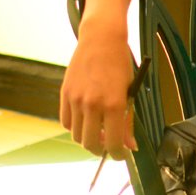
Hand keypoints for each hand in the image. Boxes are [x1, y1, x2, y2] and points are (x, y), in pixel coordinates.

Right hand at [60, 15, 136, 157]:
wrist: (101, 39)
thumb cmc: (119, 64)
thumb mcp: (129, 92)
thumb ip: (128, 121)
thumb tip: (130, 146)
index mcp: (114, 104)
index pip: (113, 143)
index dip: (118, 155)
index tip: (121, 155)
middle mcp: (93, 104)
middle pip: (91, 144)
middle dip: (101, 150)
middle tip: (108, 145)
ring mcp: (76, 100)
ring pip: (77, 135)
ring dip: (88, 138)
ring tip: (98, 130)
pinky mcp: (65, 94)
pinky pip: (66, 122)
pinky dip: (75, 126)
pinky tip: (85, 119)